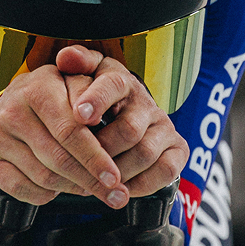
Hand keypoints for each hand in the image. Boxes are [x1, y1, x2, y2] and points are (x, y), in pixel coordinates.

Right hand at [0, 53, 127, 208]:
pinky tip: (59, 189)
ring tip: (90, 189)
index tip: (116, 177)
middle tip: (114, 196)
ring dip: (72, 188)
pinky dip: (44, 195)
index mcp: (38, 88)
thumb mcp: (77, 86)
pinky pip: (21, 189)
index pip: (71, 131)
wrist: (15, 102)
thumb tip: (95, 120)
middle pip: (58, 159)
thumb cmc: (57, 96)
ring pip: (43, 177)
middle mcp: (12, 110)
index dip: (96, 157)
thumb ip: (95, 96)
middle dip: (90, 181)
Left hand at [57, 45, 189, 199]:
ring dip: (117, 171)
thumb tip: (66, 57)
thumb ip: (77, 67)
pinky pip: (165, 171)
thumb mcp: (84, 81)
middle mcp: (147, 102)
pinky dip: (141, 184)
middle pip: (128, 129)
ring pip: (145, 153)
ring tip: (94, 181)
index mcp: (122, 81)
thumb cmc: (96, 104)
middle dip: (102, 151)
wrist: (125, 126)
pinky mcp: (178, 149)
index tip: (79, 115)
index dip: (97, 99)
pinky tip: (120, 188)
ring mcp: (165, 127)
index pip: (113, 84)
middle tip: (79, 166)